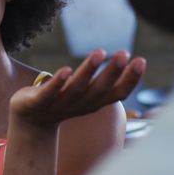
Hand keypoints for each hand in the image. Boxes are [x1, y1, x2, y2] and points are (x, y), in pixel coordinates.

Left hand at [10, 49, 144, 128]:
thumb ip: (106, 83)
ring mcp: (60, 103)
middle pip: (99, 89)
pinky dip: (59, 82)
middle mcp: (80, 104)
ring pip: (77, 88)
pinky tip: (66, 69)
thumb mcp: (88, 95)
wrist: (31, 122)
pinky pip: (50, 92)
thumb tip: (131, 59)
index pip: (117, 93)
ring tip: (99, 53)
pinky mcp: (39, 101)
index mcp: (94, 102)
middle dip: (112, 72)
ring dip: (88, 71)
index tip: (141, 60)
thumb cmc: (64, 101)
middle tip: (124, 53)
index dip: (130, 79)